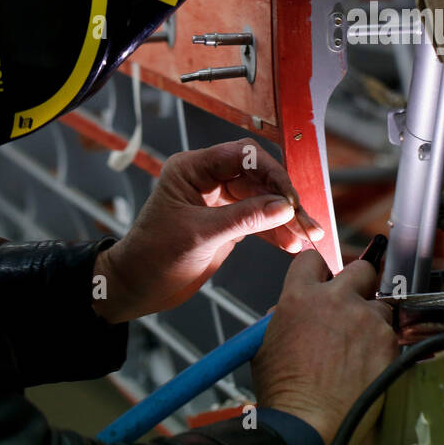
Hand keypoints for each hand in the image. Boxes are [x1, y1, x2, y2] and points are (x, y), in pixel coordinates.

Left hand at [92, 139, 324, 322]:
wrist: (135, 288)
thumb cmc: (153, 257)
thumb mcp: (200, 235)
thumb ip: (244, 218)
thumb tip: (285, 207)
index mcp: (193, 169)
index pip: (243, 156)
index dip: (271, 173)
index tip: (291, 198)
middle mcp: (207, 179)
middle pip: (258, 178)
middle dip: (284, 200)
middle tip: (307, 222)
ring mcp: (219, 201)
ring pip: (262, 200)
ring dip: (285, 218)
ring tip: (308, 237)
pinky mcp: (226, 222)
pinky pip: (258, 220)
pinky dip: (276, 232)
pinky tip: (293, 244)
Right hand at [252, 249, 397, 444]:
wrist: (310, 423)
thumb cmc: (284, 392)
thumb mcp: (265, 347)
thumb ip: (281, 318)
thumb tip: (287, 311)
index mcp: (300, 297)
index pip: (313, 260)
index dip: (319, 271)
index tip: (324, 280)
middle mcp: (336, 300)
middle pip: (361, 269)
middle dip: (359, 283)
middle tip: (354, 303)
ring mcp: (365, 318)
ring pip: (380, 303)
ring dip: (372, 319)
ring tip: (360, 346)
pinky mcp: (388, 340)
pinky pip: (391, 332)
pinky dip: (383, 344)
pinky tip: (369, 363)